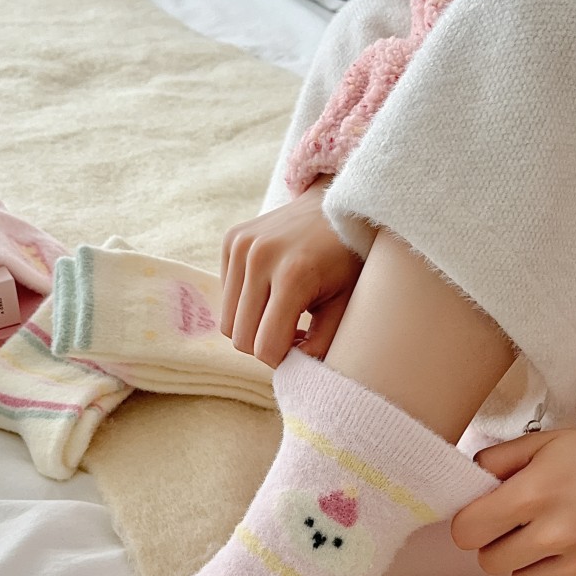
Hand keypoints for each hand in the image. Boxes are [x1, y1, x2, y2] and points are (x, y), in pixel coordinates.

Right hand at [220, 179, 363, 366]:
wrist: (338, 204)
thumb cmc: (349, 259)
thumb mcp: (347, 305)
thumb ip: (322, 344)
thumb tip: (296, 371)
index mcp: (293, 275)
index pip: (265, 347)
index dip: (282, 360)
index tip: (301, 348)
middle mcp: (260, 257)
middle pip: (240, 337)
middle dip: (265, 346)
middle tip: (293, 333)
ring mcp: (241, 245)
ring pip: (228, 320)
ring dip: (253, 326)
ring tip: (283, 314)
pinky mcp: (232, 239)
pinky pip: (226, 294)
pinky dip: (246, 302)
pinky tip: (271, 289)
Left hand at [451, 425, 575, 575]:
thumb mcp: (547, 442)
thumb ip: (498, 460)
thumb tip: (465, 477)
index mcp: (534, 493)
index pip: (467, 531)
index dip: (469, 524)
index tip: (480, 518)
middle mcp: (558, 534)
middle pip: (490, 562)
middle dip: (496, 544)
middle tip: (516, 526)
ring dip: (526, 563)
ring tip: (548, 537)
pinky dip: (563, 574)